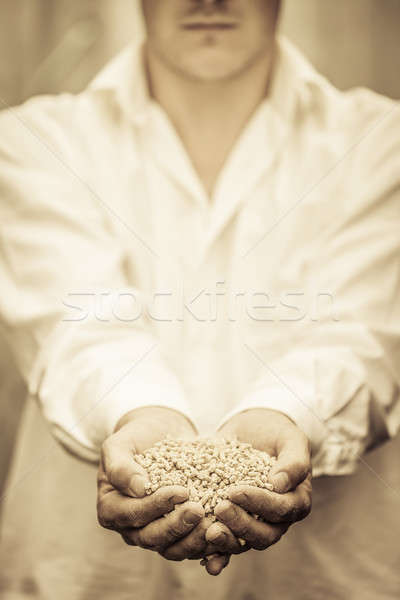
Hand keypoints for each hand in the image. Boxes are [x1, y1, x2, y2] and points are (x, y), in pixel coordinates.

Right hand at [97, 407, 204, 555]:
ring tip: (214, 525)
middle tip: (199, 510)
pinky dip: (208, 546)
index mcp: (111, 509)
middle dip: (176, 526)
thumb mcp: (120, 444)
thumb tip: (139, 489)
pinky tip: (224, 535)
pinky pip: (191, 546)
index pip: (133, 514)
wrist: (158, 435)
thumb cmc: (135, 437)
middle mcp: (131, 528)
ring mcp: (154, 533)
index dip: (156, 506)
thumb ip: (121, 466)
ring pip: (172, 548)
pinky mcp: (178, 533)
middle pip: (152, 537)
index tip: (181, 491)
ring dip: (194, 541)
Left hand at [207, 409, 311, 570]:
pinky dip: (218, 556)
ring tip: (209, 533)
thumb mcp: (291, 438)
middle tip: (220, 508)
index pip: (281, 509)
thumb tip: (279, 484)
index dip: (260, 503)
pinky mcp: (234, 523)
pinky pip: (228, 545)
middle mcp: (277, 519)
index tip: (236, 491)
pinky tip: (206, 561)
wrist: (254, 430)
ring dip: (227, 542)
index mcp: (296, 500)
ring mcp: (255, 523)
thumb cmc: (276, 433)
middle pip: (264, 534)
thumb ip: (293, 461)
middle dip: (241, 525)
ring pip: (244, 543)